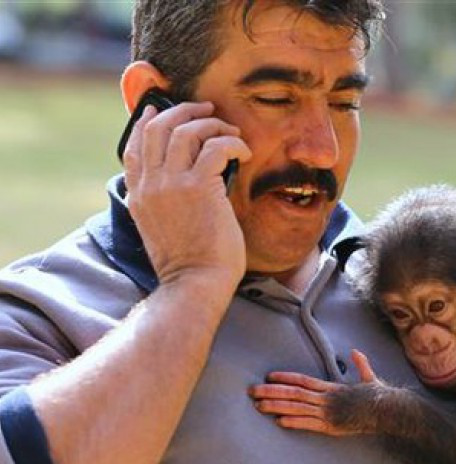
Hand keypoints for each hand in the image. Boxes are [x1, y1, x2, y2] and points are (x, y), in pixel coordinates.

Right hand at [123, 101, 251, 289]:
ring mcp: (170, 184)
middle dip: (183, 111)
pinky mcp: (198, 187)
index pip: (133, 148)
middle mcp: (149, 185)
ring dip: (211, 124)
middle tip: (207, 110)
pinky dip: (232, 143)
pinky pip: (215, 147)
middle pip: (157, 128)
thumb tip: (192, 180)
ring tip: (231, 132)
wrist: (196, 284)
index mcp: (138, 196)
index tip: (159, 109)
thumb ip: (166, 202)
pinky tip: (244, 153)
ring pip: (185, 130)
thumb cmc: (191, 264)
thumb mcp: (163, 229)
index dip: (146, 122)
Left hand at [250, 349, 376, 434]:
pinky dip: (294, 422)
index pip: (303, 380)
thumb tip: (355, 352)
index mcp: (332, 387)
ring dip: (276, 407)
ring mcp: (328, 413)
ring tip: (259, 406)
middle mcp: (327, 398)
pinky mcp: (332, 427)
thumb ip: (361, 364)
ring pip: (297, 408)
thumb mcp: (369, 378)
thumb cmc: (378, 396)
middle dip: (271, 392)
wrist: (388, 411)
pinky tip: (279, 422)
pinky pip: (309, 424)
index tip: (269, 377)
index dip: (285, 378)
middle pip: (294, 393)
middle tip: (252, 391)